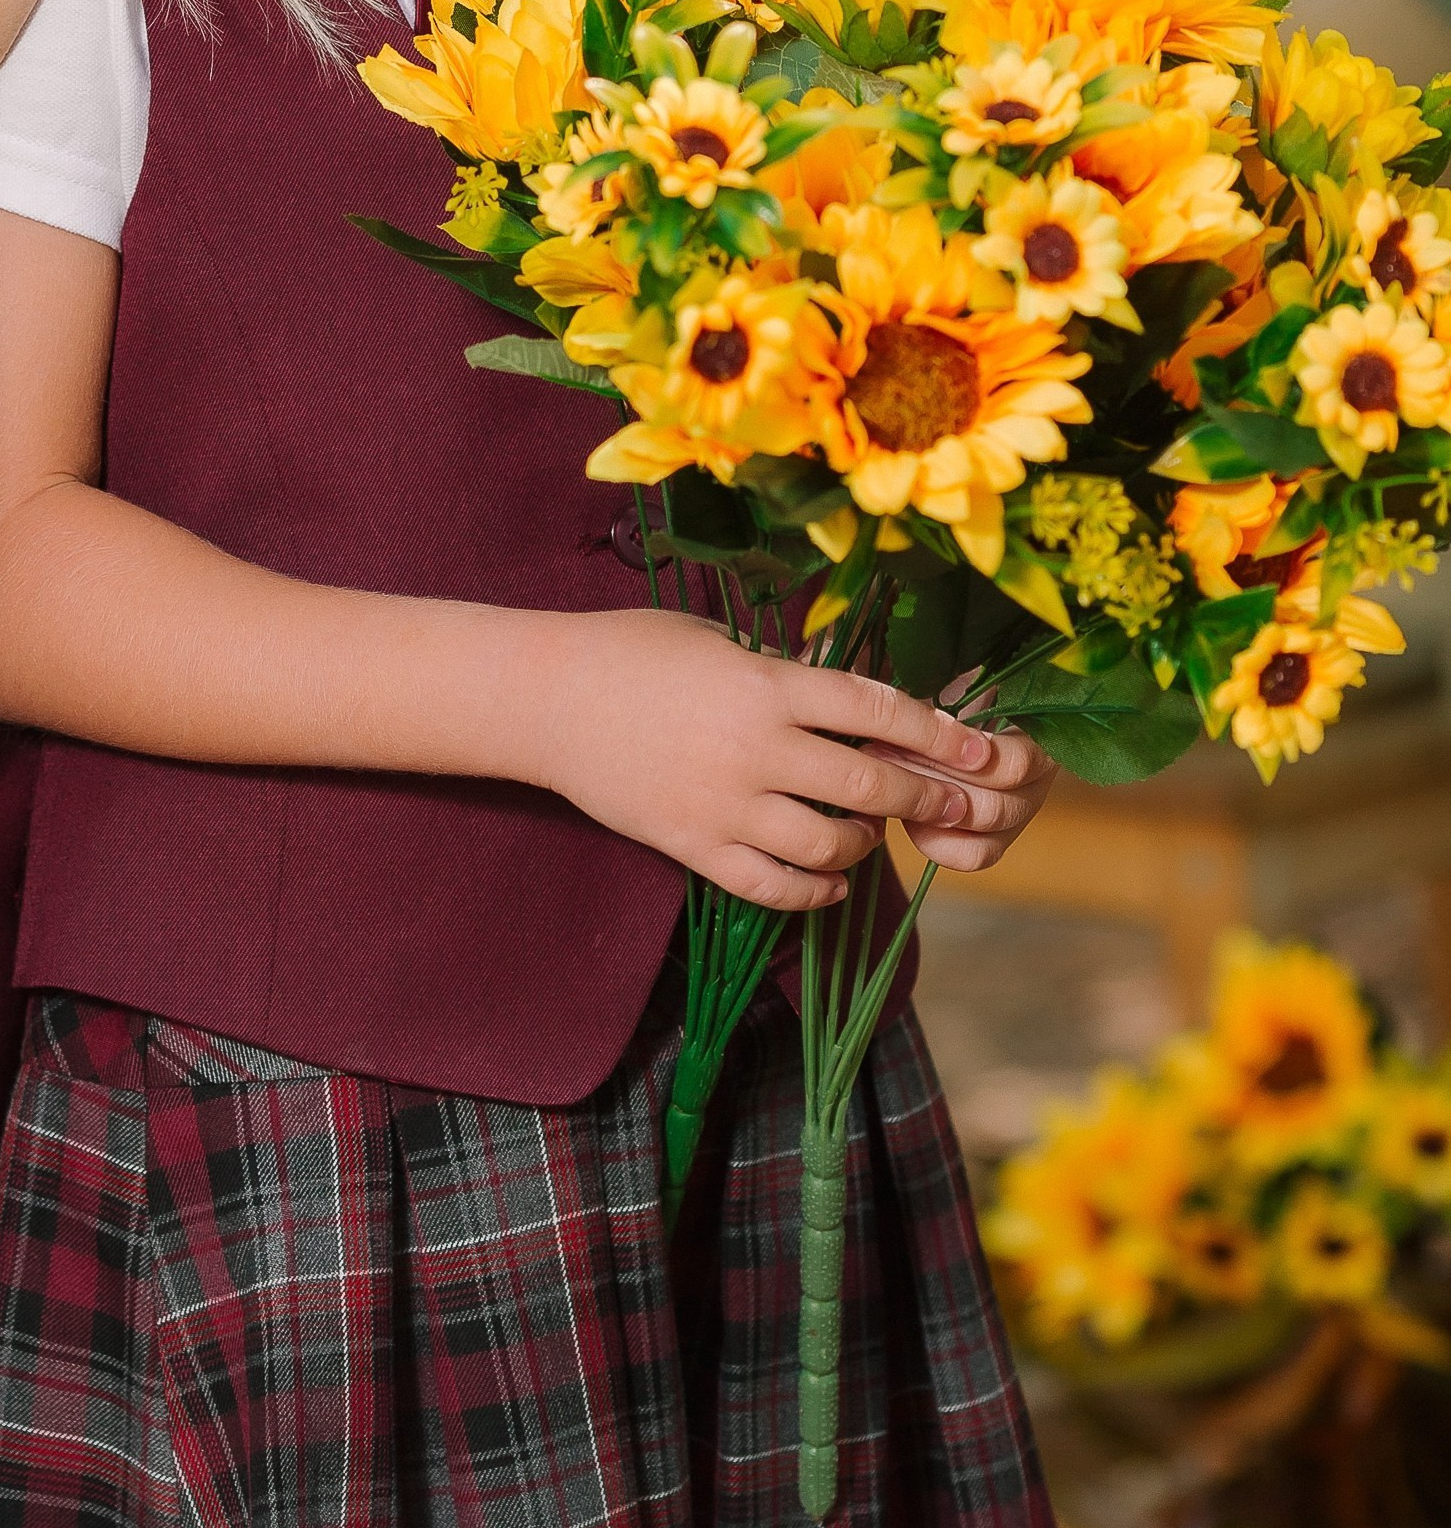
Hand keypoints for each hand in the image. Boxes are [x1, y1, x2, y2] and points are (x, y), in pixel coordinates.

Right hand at [534, 614, 1046, 908]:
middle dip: (926, 799)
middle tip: (956, 804)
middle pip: (868, 787)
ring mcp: (724, 805)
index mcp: (765, 684)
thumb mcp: (718, 638)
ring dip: (865, 844)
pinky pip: (774, 886)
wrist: (546, 699)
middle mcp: (755, 750)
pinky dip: (815, 888)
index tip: (980, 749)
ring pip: (829, 846)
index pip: (876, 710)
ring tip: (869, 833)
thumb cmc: (632, 651)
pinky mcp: (694, 847)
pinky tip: (829, 877)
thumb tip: (853, 702)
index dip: (938, 733)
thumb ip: (784, 673)